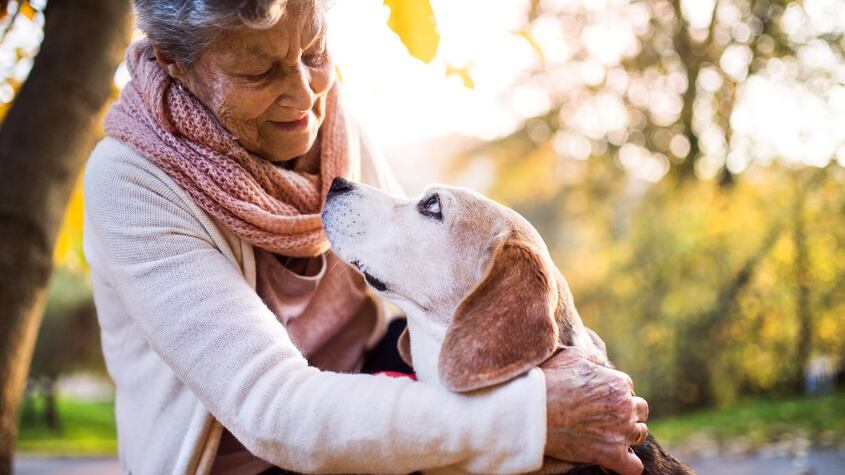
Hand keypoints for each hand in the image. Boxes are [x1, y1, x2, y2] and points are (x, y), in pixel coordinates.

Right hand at [541, 347, 648, 474]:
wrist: (532, 410)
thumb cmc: (548, 381)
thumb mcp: (571, 356)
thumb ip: (592, 357)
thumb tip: (599, 360)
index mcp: (617, 383)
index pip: (627, 388)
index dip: (614, 393)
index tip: (600, 399)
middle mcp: (625, 407)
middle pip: (640, 410)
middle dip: (627, 412)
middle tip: (607, 416)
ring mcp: (620, 432)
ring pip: (640, 435)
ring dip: (629, 435)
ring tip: (611, 436)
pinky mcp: (611, 454)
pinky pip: (634, 466)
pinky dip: (628, 464)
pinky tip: (617, 460)